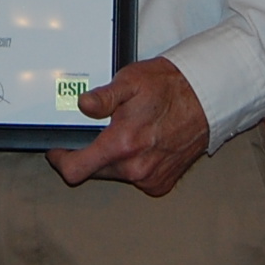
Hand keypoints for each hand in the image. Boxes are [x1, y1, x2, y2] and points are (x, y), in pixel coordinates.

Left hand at [46, 58, 208, 196]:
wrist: (206, 98)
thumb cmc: (169, 87)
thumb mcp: (130, 81)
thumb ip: (103, 97)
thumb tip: (82, 105)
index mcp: (123, 144)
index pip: (75, 170)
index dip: (61, 160)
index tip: (58, 151)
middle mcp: (136, 168)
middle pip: (94, 172)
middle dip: (90, 154)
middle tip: (101, 130)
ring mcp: (150, 179)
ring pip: (115, 175)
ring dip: (114, 159)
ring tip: (128, 133)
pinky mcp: (161, 184)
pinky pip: (136, 178)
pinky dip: (133, 164)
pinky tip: (143, 144)